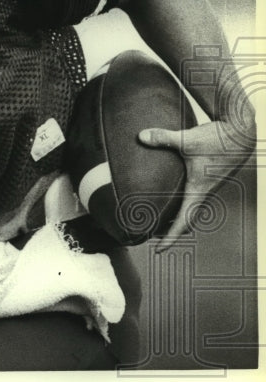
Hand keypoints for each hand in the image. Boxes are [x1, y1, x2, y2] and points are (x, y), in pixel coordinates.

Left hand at [139, 119, 254, 250]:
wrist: (240, 132)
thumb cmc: (217, 138)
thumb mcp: (187, 139)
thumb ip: (163, 138)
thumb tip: (140, 136)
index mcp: (199, 189)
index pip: (184, 220)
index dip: (171, 236)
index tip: (160, 249)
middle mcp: (205, 191)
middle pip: (187, 220)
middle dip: (170, 231)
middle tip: (151, 237)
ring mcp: (208, 186)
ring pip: (192, 210)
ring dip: (177, 219)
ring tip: (157, 223)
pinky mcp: (209, 179)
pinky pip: (195, 199)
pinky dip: (183, 206)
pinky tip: (171, 200)